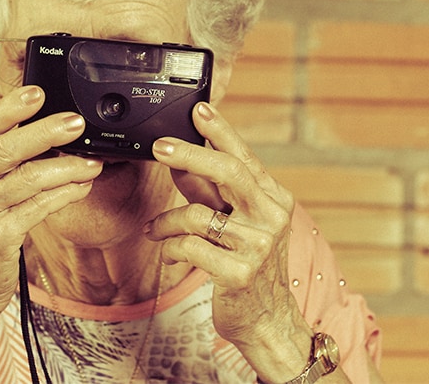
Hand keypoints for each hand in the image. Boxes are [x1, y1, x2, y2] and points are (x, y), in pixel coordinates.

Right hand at [0, 85, 102, 317]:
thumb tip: (35, 128)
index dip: (8, 108)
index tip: (37, 92)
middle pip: (6, 148)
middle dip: (46, 131)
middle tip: (77, 122)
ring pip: (29, 178)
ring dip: (67, 166)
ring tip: (91, 160)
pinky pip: (41, 207)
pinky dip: (66, 193)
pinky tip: (82, 185)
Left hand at [145, 102, 311, 381]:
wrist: (267, 319)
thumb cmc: (247, 263)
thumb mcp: (233, 221)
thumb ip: (209, 191)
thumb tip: (179, 160)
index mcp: (273, 199)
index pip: (244, 156)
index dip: (220, 131)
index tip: (198, 110)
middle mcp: (271, 217)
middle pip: (228, 172)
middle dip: (189, 154)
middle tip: (159, 147)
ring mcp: (258, 246)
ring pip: (198, 214)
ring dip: (166, 221)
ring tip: (154, 229)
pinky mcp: (240, 273)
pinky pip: (190, 247)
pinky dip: (171, 246)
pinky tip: (167, 249)